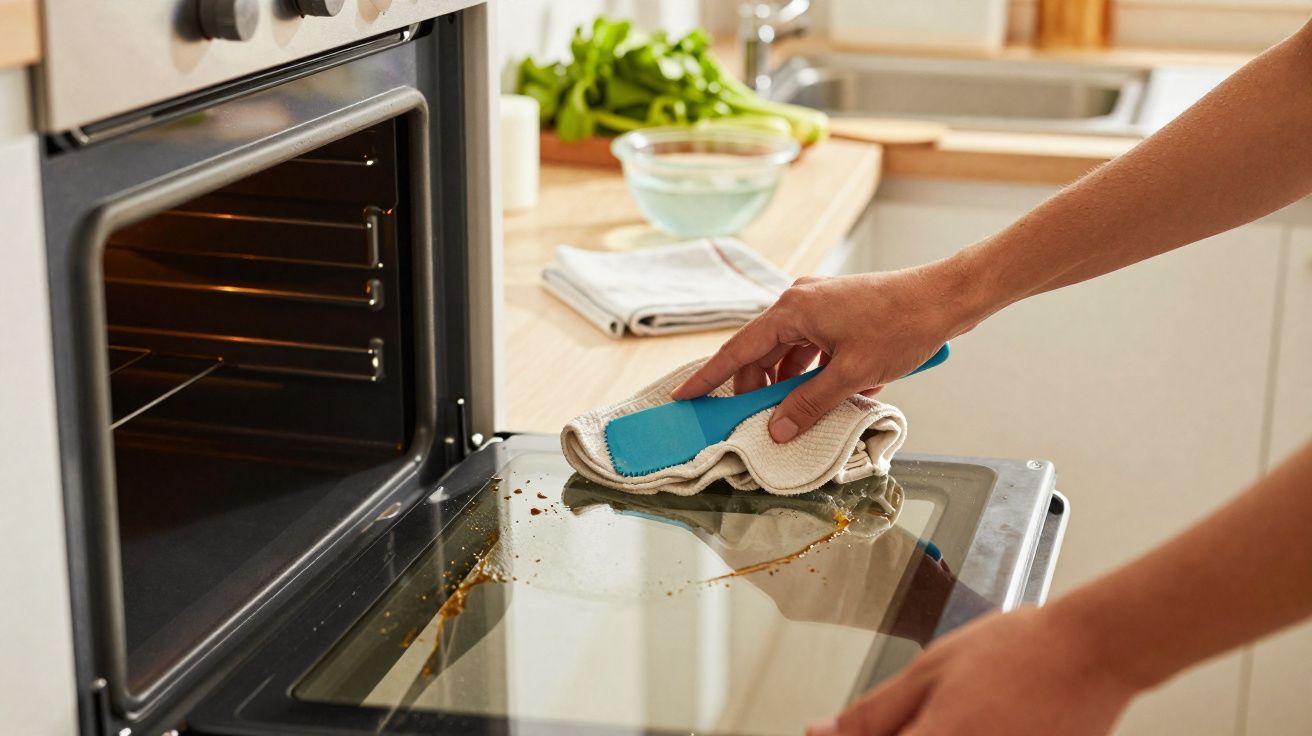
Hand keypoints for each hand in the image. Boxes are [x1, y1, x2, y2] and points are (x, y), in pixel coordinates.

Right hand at [672, 266, 972, 441]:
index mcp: (793, 309)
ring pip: (789, 353)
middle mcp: (800, 302)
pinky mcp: (840, 314)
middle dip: (758, 389)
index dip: (710, 377)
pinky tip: (828, 396)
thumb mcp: (852, 373)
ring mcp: (820, 306)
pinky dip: (813, 373)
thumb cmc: (902, 325)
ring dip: (789, 384)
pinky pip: (812, 348)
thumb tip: (777, 429)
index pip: (738, 349)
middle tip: (754, 422)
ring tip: (794, 414)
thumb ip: (809, 403)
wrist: (947, 297)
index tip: (685, 396)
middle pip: (763, 353)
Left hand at [808, 607, 1137, 735]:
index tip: (841, 735)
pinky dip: (964, 735)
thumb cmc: (1017, 651)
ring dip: (928, 733)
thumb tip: (819, 734)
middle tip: (914, 715)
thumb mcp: (927, 671)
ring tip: (954, 711)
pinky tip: (976, 720)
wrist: (1090, 653)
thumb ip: (871, 714)